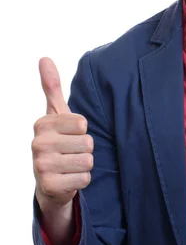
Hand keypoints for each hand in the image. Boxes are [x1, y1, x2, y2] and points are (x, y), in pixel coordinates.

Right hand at [32, 58, 93, 209]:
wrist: (50, 183)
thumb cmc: (59, 143)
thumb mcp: (56, 115)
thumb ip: (52, 87)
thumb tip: (44, 58)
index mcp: (42, 124)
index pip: (82, 123)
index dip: (82, 132)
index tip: (70, 136)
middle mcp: (38, 143)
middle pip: (87, 143)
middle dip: (85, 150)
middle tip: (71, 154)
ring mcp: (41, 166)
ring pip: (87, 161)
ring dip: (85, 166)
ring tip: (71, 166)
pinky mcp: (50, 185)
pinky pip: (84, 179)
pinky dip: (82, 180)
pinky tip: (69, 179)